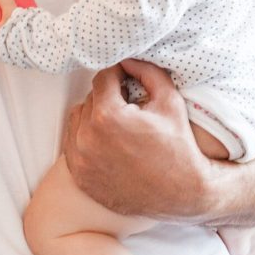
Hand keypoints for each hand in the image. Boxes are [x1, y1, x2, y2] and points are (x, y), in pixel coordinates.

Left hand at [0, 0, 17, 57]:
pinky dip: (8, 37)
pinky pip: (3, 45)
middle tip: (2, 16)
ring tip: (13, 23)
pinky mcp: (9, 57)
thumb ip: (3, 0)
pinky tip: (19, 32)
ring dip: (1, 30)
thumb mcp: (11, 11)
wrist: (36, 47)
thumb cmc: (21, 33)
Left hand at [62, 58, 215, 222]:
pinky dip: (87, 139)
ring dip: (94, 116)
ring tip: (120, 124)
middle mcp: (87, 138)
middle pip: (90, 98)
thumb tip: (128, 59)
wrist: (181, 194)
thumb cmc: (178, 147)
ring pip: (78, 120)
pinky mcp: (79, 176)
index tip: (129, 80)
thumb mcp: (169, 101)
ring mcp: (80, 160)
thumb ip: (147, 71)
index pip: (103, 78)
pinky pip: (73, 144)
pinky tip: (110, 142)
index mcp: (107, 117)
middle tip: (130, 106)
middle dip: (108, 97)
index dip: (118, 75)